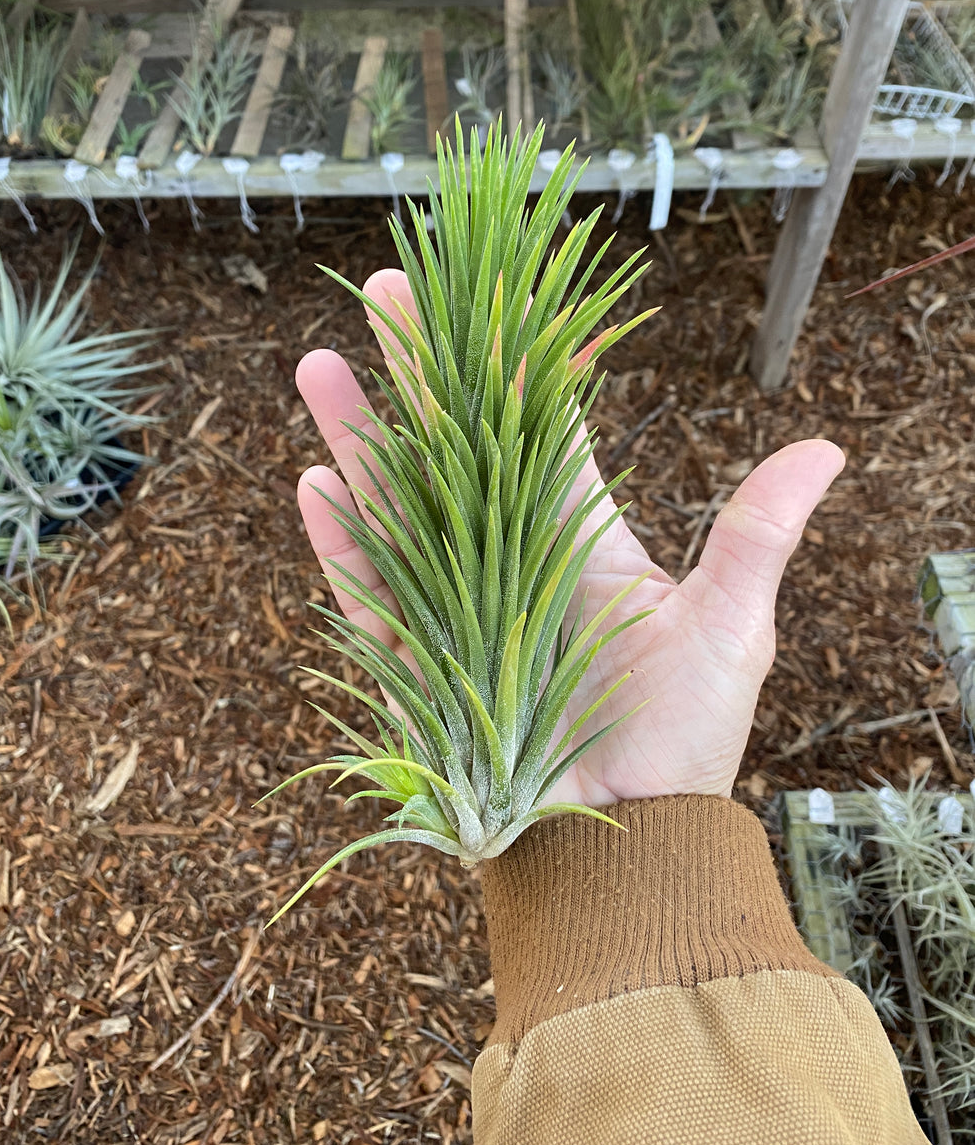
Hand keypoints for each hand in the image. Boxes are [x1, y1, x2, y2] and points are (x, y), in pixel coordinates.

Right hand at [296, 269, 843, 805]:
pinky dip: (344, 545)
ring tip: (321, 367)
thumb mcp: (731, 627)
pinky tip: (316, 482)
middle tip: (378, 299)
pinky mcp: (418, 666)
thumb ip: (757, 533)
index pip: (537, 429)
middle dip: (413, 373)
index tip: (478, 298)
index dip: (508, 362)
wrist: (627, 847)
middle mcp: (511, 558)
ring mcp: (458, 607)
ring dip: (358, 438)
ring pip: (397, 506)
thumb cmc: (686, 741)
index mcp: (581, 536)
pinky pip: (371, 596)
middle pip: (452, 447)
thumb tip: (829, 447)